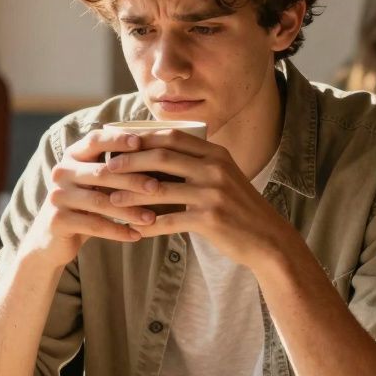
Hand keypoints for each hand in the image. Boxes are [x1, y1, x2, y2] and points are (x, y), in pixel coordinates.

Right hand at [20, 129, 161, 269]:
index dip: (117, 139)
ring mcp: (57, 196)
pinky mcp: (57, 220)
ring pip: (100, 201)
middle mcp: (61, 172)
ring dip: (129, 210)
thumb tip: (160, 154)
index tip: (141, 143)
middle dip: (133, 179)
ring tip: (152, 218)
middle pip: (102, 172)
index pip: (95, 140)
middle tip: (158, 187)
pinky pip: (94, 225)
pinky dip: (118, 231)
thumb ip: (116, 169)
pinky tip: (136, 235)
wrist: (51, 238)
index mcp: (72, 156)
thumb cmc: (85, 205)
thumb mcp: (97, 183)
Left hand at [104, 130, 292, 268]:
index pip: (172, 136)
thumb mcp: (223, 177)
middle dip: (130, 161)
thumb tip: (155, 157)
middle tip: (107, 168)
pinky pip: (169, 220)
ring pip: (160, 189)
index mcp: (216, 153)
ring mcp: (213, 193)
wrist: (268, 239)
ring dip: (131, 194)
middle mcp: (215, 168)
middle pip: (162, 156)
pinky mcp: (210, 219)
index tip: (120, 143)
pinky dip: (148, 225)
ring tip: (111, 199)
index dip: (143, 138)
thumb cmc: (238, 208)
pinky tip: (133, 228)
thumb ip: (197, 164)